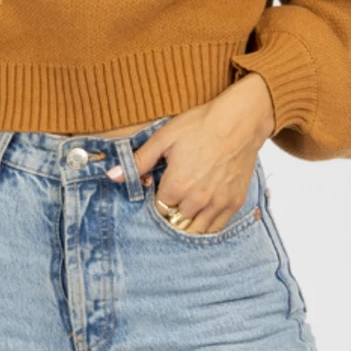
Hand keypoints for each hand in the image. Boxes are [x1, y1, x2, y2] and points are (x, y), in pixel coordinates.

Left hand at [105, 72, 274, 234]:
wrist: (238, 121)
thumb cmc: (200, 125)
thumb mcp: (164, 138)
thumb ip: (138, 161)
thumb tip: (112, 176)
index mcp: (177, 185)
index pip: (158, 209)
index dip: (157, 200)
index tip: (160, 188)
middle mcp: (197, 200)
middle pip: (175, 221)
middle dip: (170, 212)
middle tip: (172, 196)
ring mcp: (218, 203)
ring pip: (195, 230)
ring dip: (186, 222)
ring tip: (184, 206)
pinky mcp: (234, 203)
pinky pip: (216, 229)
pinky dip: (206, 225)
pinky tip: (201, 214)